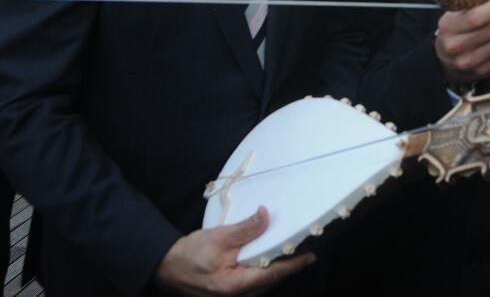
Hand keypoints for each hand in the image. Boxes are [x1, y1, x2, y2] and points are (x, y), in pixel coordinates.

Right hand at [154, 207, 314, 295]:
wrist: (165, 267)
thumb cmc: (189, 254)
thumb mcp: (219, 237)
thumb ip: (245, 229)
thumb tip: (266, 215)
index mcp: (235, 285)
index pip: (272, 274)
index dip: (293, 264)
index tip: (310, 255)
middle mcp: (236, 296)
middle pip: (271, 281)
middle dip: (288, 267)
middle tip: (303, 250)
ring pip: (263, 284)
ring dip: (276, 270)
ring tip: (290, 253)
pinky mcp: (230, 294)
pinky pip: (253, 284)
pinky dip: (263, 272)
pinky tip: (267, 260)